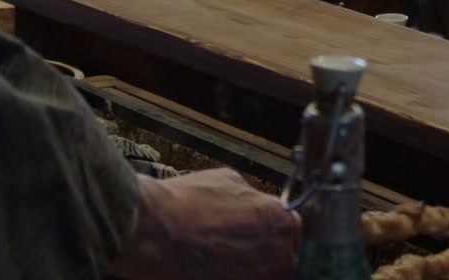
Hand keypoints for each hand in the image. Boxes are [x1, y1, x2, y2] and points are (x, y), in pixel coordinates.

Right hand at [110, 169, 300, 279]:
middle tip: (238, 249)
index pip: (294, 232)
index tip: (261, 234)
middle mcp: (280, 256)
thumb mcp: (229, 180)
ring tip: (225, 262)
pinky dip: (233, 278)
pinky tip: (215, 270)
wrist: (154, 231)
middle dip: (265, 255)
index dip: (274, 232)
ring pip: (267, 276)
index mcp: (282, 222)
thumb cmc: (188, 202)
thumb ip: (252, 197)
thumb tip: (256, 203)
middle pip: (283, 259)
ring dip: (251, 270)